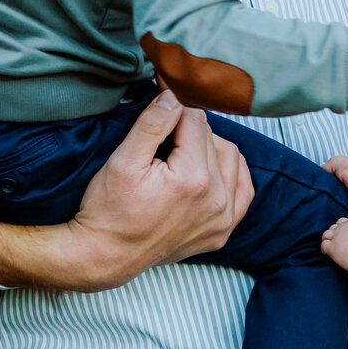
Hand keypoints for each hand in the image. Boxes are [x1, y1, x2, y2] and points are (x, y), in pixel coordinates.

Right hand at [0, 92, 250, 290]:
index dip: (176, 104)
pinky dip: (229, 173)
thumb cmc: (109, 208)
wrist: (105, 255)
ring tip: (180, 151)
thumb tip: (174, 92)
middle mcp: (217, 199)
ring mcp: (223, 219)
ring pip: (231, 158)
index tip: (164, 95)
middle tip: (164, 131)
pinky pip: (242, 188)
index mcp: (193, 178)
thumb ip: (153, 123)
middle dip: (189, 128)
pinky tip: (209, 170)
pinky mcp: (222, 231)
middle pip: (214, 138)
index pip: (196, 120)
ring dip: (210, 148)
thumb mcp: (123, 160)